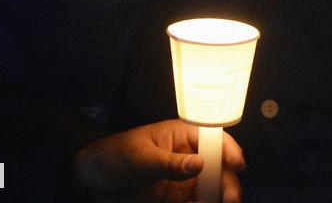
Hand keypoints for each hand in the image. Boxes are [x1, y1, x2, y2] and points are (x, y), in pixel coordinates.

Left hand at [73, 119, 244, 201]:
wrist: (92, 181)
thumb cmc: (114, 155)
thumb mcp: (140, 157)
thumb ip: (169, 163)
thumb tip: (200, 164)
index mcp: (181, 135)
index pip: (212, 137)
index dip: (228, 148)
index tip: (238, 165)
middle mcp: (188, 157)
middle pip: (217, 168)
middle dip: (227, 182)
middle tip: (230, 199)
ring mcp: (183, 181)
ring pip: (211, 190)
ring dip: (219, 199)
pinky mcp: (175, 201)